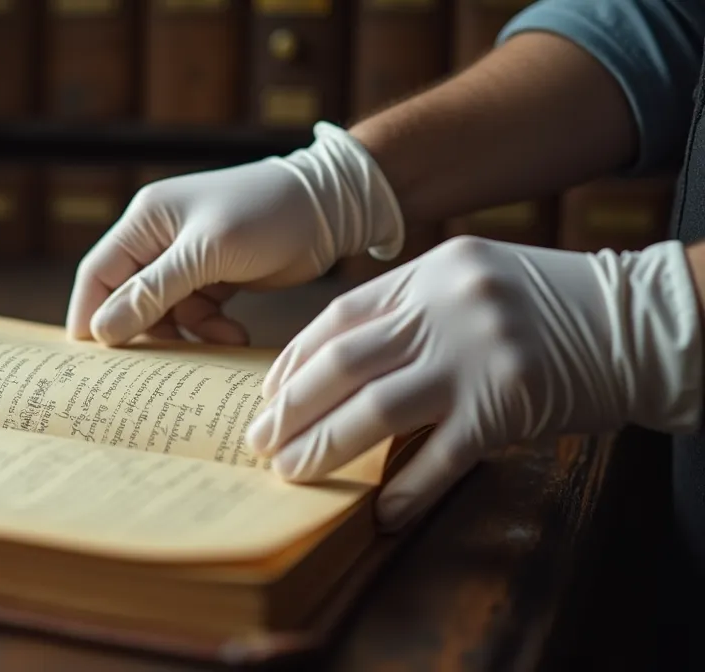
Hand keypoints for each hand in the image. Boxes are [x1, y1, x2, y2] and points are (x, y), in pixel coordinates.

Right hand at [66, 122, 404, 345]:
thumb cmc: (268, 214)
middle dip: (142, 332)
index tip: (96, 363)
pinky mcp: (214, 276)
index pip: (98, 275)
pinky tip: (234, 337)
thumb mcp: (207, 253)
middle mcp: (158, 240)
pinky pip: (196, 314)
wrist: (332, 207)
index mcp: (145, 221)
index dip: (90, 318)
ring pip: (163, 313)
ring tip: (211, 347)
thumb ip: (154, 291)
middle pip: (127, 298)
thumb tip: (102, 330)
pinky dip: (210, 330)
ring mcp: (187, 259)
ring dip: (184, 335)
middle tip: (153, 369)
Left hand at [246, 236, 702, 529]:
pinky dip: (408, 489)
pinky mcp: (509, 405)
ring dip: (326, 447)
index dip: (295, 361)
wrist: (640, 322)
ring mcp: (478, 356)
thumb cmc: (549, 306)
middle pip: (343, 364)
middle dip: (291, 409)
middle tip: (259, 442)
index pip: (338, 318)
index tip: (268, 395)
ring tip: (293, 472)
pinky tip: (381, 513)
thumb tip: (336, 363)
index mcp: (431, 272)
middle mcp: (447, 307)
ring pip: (376, 409)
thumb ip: (410, 308)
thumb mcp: (472, 280)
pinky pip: (442, 456)